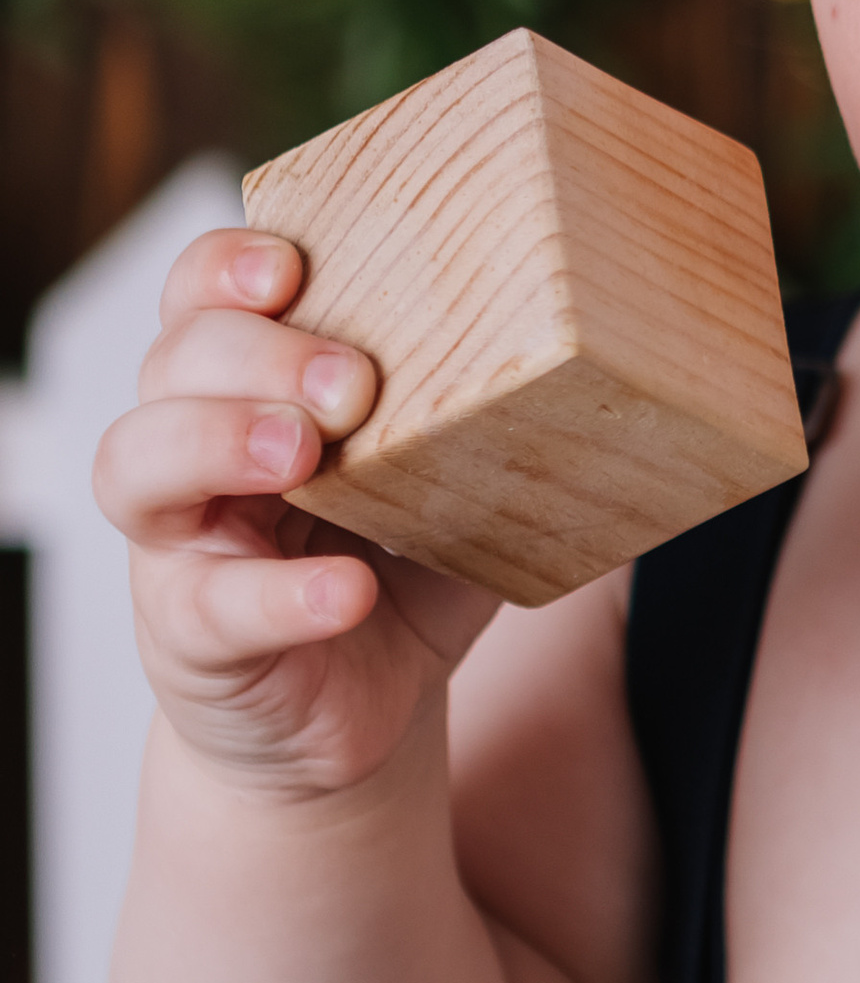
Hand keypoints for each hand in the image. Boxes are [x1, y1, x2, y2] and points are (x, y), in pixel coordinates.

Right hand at [93, 228, 497, 796]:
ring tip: (305, 453)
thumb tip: (602, 364)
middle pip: (171, 362)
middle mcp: (190, 451)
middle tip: (353, 383)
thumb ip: (484, 423)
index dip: (225, 267)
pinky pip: (211, 606)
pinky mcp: (190, 637)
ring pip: (134, 464)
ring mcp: (178, 545)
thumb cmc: (395, 575)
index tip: (290, 266)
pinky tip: (344, 592)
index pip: (201, 299)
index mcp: (246, 390)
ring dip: (219, 438)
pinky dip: (280, 596)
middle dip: (256, 354)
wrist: (356, 716)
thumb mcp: (448, 484)